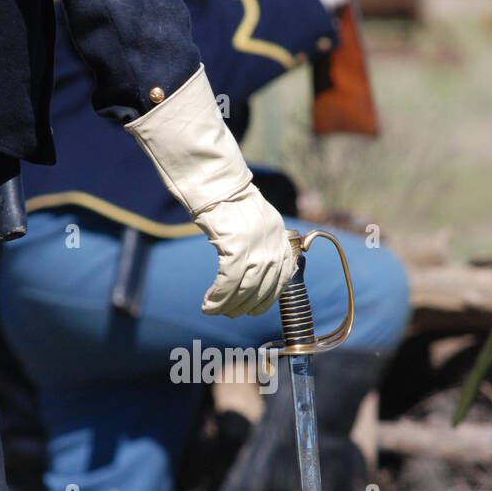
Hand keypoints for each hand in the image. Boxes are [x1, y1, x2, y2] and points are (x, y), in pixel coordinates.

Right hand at [124, 66, 294, 316]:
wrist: (212, 175)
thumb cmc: (225, 198)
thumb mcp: (251, 221)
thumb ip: (258, 244)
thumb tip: (253, 274)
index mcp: (280, 235)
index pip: (283, 278)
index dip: (268, 299)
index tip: (254, 310)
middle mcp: (273, 241)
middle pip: (264, 287)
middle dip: (245, 306)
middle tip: (228, 314)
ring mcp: (256, 243)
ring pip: (246, 289)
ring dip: (228, 306)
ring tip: (214, 311)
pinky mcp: (236, 243)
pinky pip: (229, 282)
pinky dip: (218, 298)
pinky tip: (208, 304)